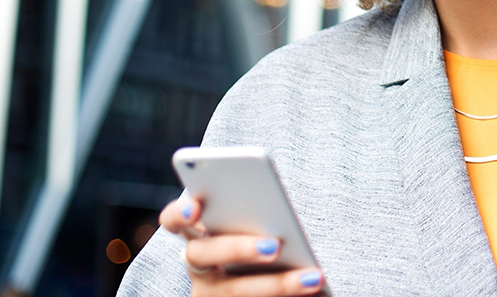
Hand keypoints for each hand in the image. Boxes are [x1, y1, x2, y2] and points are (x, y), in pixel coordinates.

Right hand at [159, 197, 324, 295]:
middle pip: (204, 255)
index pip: (174, 221)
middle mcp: (200, 267)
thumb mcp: (255, 227)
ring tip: (315, 278)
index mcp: (199, 234)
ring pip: (236, 291)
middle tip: (275, 245)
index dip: (179, 214)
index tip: (197, 208)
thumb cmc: (262, 240)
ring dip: (278, 285)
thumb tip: (282, 220)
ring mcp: (213, 293)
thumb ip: (255, 216)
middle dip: (239, 248)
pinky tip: (322, 294)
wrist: (259, 282)